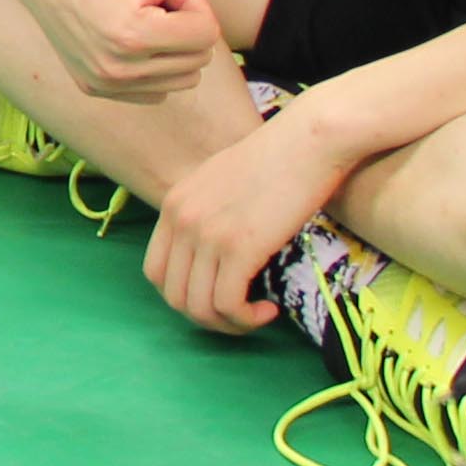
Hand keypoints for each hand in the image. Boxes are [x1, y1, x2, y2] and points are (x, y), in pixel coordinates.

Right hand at [13, 0, 240, 107]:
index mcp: (133, 37)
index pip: (207, 34)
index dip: (190, 1)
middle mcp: (117, 70)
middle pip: (199, 59)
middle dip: (182, 24)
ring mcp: (103, 83)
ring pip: (183, 79)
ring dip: (170, 47)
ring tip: (137, 17)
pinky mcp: (93, 88)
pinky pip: (155, 92)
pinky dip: (153, 67)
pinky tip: (126, 38)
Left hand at [148, 100, 354, 333]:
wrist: (309, 141)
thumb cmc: (279, 161)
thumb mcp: (224, 184)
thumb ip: (209, 215)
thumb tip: (216, 258)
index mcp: (174, 204)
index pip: (155, 272)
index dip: (185, 296)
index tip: (219, 296)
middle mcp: (181, 219)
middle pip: (173, 295)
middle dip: (207, 317)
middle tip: (241, 314)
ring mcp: (206, 233)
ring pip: (199, 307)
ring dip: (229, 324)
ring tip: (257, 314)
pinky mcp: (238, 246)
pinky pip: (227, 305)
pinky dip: (246, 319)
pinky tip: (268, 310)